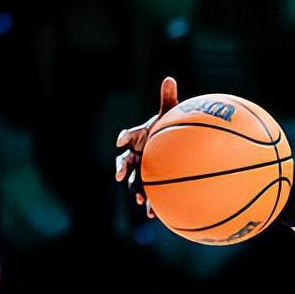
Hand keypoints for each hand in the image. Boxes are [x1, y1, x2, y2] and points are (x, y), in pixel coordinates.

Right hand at [114, 76, 178, 217]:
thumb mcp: (170, 114)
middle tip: (120, 174)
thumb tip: (169, 78)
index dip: (125, 136)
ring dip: (135, 189)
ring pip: (134, 180)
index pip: (130, 135)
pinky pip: (148, 193)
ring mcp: (142, 168)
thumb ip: (168, 98)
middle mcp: (136, 153)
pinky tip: (153, 215)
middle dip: (121, 168)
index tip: (122, 139)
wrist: (174, 145)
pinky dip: (150, 203)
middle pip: (125, 161)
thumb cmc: (170, 128)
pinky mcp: (150, 181)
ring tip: (138, 199)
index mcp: (140, 136)